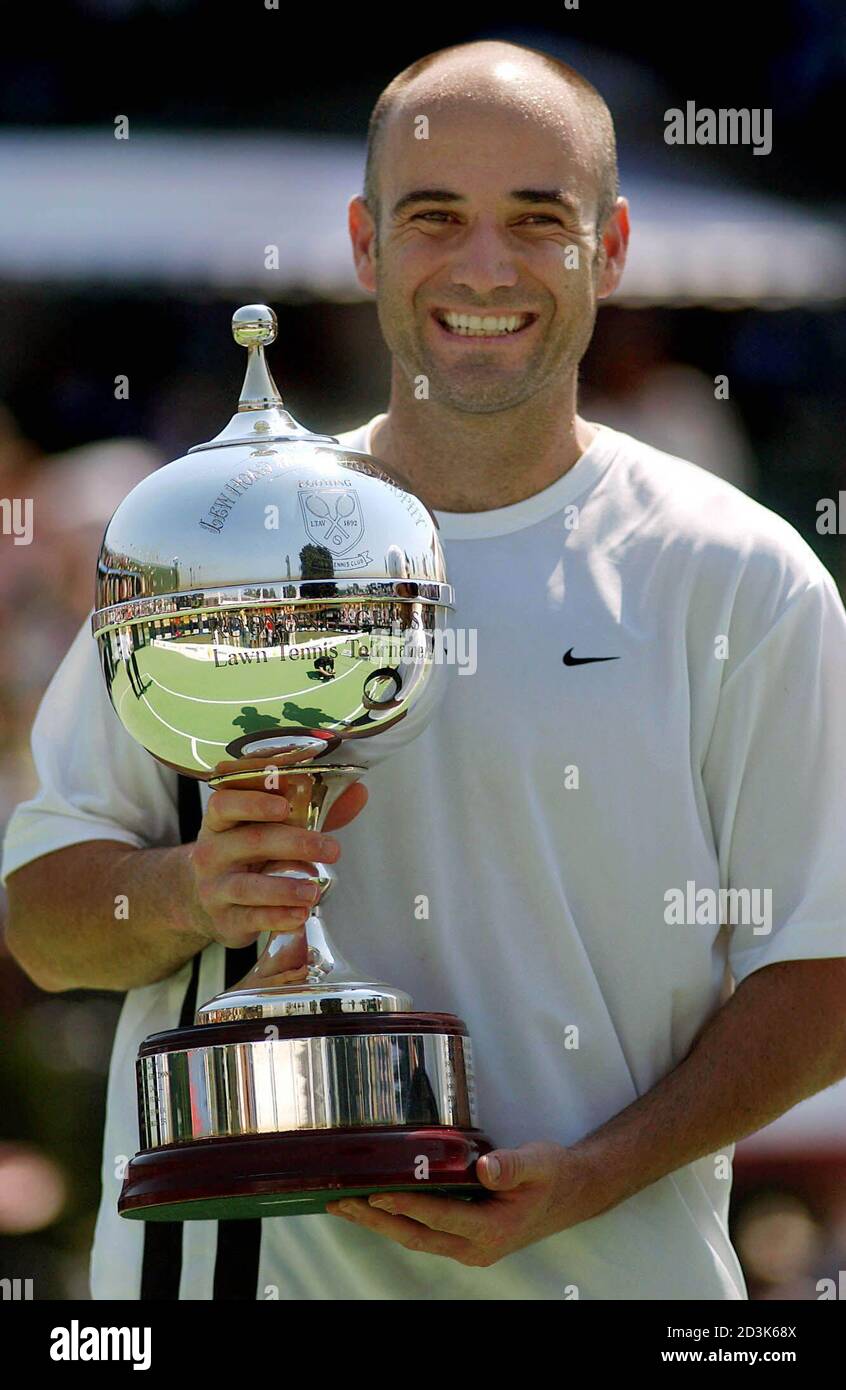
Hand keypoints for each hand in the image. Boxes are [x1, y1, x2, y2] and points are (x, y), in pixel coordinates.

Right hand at [186, 781, 367, 953]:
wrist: (208, 902)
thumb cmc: (248, 857)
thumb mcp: (269, 831)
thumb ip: (311, 812)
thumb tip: (357, 794)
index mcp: (220, 823)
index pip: (224, 805)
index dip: (253, 803)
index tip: (284, 806)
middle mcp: (211, 853)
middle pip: (251, 841)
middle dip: (295, 843)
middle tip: (331, 849)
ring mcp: (214, 888)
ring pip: (248, 886)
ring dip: (285, 887)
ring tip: (314, 890)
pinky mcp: (225, 919)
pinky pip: (251, 918)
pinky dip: (278, 917)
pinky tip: (300, 914)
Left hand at [326, 1141, 598, 1266]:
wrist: (570, 1194)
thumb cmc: (552, 1175)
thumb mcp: (538, 1162)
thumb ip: (512, 1166)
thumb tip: (485, 1169)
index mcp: (493, 1229)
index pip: (439, 1216)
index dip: (405, 1203)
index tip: (375, 1190)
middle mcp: (476, 1246)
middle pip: (416, 1235)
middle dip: (376, 1219)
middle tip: (341, 1202)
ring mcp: (468, 1247)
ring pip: (415, 1238)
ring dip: (380, 1223)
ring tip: (345, 1206)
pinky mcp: (464, 1239)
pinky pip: (423, 1233)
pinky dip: (396, 1220)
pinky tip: (376, 1206)